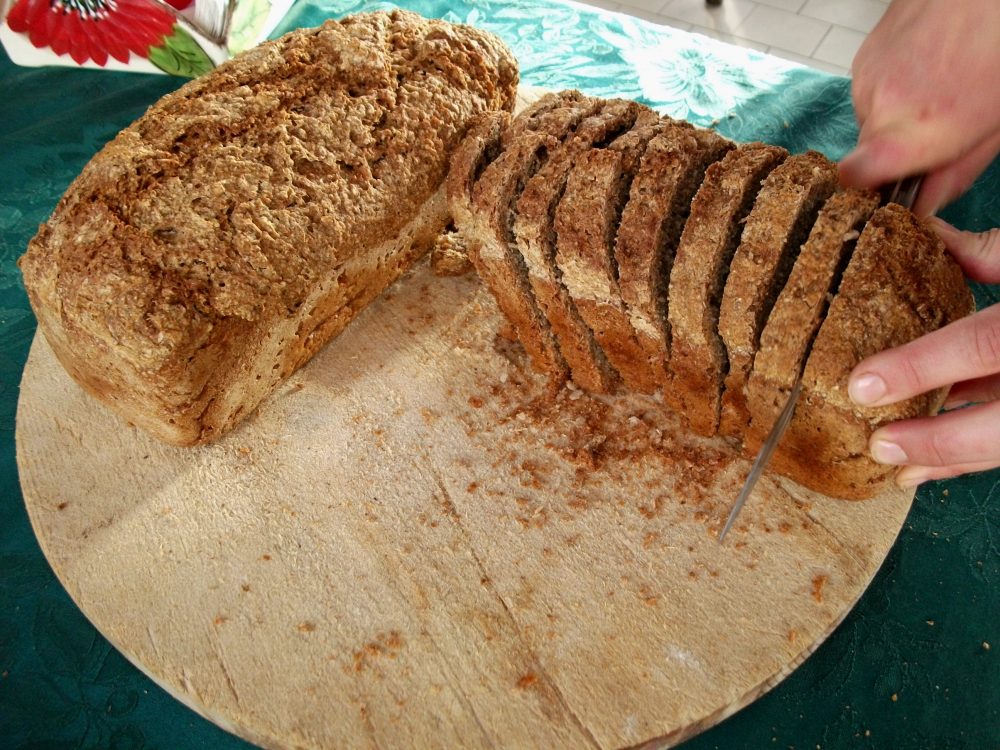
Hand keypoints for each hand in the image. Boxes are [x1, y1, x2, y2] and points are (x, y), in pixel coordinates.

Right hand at [839, 0, 999, 215]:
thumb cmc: (997, 46)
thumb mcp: (996, 124)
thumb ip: (956, 172)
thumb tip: (923, 206)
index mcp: (921, 128)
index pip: (857, 176)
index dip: (867, 189)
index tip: (889, 189)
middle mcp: (884, 105)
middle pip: (869, 155)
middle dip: (898, 152)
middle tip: (937, 131)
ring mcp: (867, 78)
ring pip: (870, 123)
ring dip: (896, 119)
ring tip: (937, 89)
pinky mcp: (862, 60)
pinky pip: (868, 94)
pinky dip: (892, 91)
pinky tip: (924, 70)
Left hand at [848, 220, 999, 486]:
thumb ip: (994, 254)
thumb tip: (925, 235)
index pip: (986, 343)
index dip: (924, 366)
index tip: (863, 383)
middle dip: (940, 440)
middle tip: (879, 445)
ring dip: (958, 460)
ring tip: (902, 470)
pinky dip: (979, 456)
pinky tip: (936, 465)